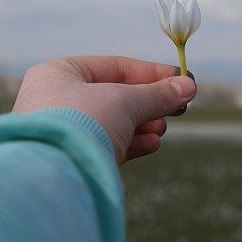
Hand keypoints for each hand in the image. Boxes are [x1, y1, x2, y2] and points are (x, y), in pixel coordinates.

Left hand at [12, 56, 196, 163]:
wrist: (52, 175)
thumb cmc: (83, 122)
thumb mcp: (126, 101)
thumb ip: (157, 94)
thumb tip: (189, 87)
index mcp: (59, 74)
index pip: (113, 67)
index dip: (150, 73)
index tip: (181, 79)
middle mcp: (54, 100)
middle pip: (113, 95)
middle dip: (147, 102)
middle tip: (177, 107)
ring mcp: (60, 131)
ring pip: (110, 122)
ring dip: (141, 124)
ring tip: (161, 128)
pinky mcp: (69, 159)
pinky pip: (104, 145)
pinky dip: (130, 143)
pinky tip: (152, 144)